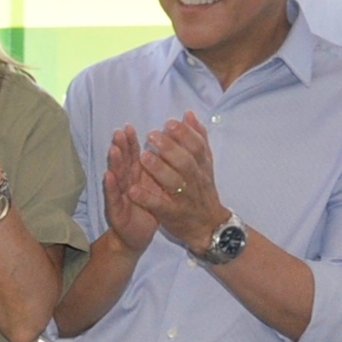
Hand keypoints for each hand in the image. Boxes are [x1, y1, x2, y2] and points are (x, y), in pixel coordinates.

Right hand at [99, 126, 157, 253]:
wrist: (138, 236)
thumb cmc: (148, 208)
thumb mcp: (156, 185)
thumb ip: (158, 166)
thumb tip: (167, 144)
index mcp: (136, 177)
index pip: (133, 156)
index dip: (131, 142)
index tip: (129, 127)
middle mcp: (125, 184)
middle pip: (123, 163)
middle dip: (121, 147)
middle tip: (119, 132)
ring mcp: (119, 197)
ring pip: (117, 177)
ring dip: (114, 163)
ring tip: (113, 149)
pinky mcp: (116, 212)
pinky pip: (114, 198)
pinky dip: (111, 187)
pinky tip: (108, 176)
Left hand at [130, 115, 230, 249]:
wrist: (209, 226)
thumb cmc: (202, 191)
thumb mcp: (204, 165)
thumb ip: (198, 140)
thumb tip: (189, 114)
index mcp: (202, 167)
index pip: (197, 147)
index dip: (185, 134)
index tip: (169, 123)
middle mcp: (196, 181)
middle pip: (186, 162)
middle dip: (170, 147)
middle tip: (151, 135)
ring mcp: (185, 198)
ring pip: (174, 182)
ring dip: (158, 169)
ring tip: (142, 157)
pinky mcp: (173, 214)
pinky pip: (160, 206)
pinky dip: (147, 198)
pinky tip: (132, 189)